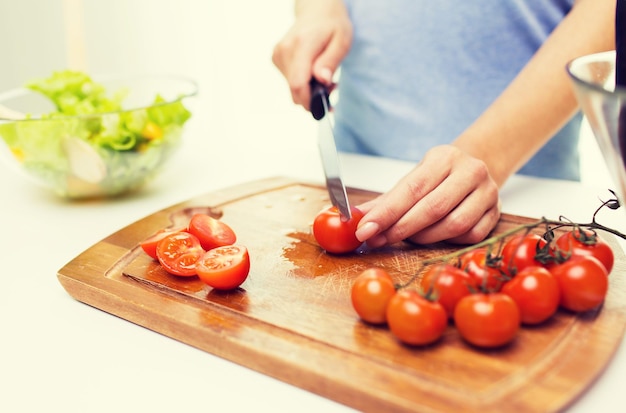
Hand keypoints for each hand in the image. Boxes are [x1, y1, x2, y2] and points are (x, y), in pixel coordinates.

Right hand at [272, 0, 351, 108]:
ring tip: (325, 78)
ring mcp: (278, 55)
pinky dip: (303, 84)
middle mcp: (285, 51)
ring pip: (292, 89)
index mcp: (301, 45)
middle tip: (332, 89)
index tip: (324, 106)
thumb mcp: (342, 41)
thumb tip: (322, 81)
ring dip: (309, 91)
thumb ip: (330, 61)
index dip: (309, 101)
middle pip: (294, 90)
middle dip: (313, 98)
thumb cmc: (332, 25)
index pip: (298, 83)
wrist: (316, 11)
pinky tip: (313, 74)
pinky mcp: (276, 59)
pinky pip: (289, 82)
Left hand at [354, 145, 501, 245]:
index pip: (412, 188)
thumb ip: (386, 200)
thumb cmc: (439, 177)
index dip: (386, 212)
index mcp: (444, 157)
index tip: (365, 229)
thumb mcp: (413, 179)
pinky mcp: (497, 213)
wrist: (478, 167)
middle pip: (433, 208)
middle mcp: (470, 171)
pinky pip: (469, 236)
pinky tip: (434, 236)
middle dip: (401, 228)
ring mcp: (488, 192)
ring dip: (424, 237)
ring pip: (453, 225)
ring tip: (406, 236)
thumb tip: (355, 216)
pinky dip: (447, 241)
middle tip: (378, 239)